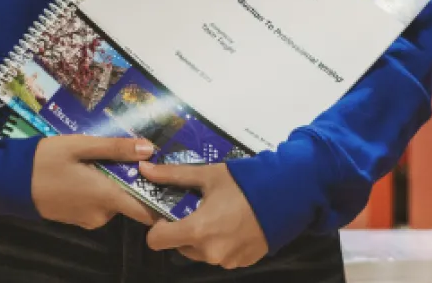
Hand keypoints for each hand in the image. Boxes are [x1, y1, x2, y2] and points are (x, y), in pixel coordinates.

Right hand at [32, 135, 158, 229]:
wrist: (11, 182)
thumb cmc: (45, 160)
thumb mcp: (80, 146)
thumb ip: (115, 148)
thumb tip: (149, 148)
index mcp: (106, 196)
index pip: (146, 209)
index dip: (160, 198)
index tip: (168, 181)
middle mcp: (102, 214)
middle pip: (129, 199)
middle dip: (130, 179)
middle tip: (123, 153)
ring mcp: (89, 219)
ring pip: (113, 200)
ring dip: (112, 182)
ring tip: (99, 159)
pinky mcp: (78, 219)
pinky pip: (98, 204)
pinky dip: (98, 190)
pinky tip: (85, 171)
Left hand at [139, 161, 267, 268]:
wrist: (287, 196)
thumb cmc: (244, 183)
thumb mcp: (207, 175)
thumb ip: (172, 175)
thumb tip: (144, 169)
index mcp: (197, 231)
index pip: (156, 241)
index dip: (157, 226)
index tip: (169, 211)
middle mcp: (209, 252)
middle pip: (179, 246)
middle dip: (182, 229)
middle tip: (197, 207)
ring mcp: (227, 260)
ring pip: (199, 252)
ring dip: (201, 238)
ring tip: (217, 214)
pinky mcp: (242, 262)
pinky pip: (220, 256)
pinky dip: (220, 243)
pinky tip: (232, 224)